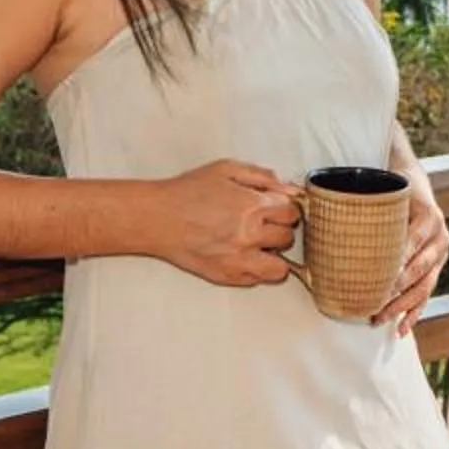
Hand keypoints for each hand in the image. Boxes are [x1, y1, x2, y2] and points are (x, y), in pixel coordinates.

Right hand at [156, 159, 304, 287]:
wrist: (157, 218)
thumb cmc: (188, 191)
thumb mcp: (226, 169)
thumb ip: (262, 177)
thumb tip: (289, 189)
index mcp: (252, 205)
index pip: (291, 212)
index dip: (284, 208)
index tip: (275, 208)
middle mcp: (250, 234)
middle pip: (287, 237)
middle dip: (278, 228)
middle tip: (262, 223)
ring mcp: (239, 259)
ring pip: (280, 267)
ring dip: (273, 254)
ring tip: (258, 244)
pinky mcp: (228, 275)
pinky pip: (258, 279)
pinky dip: (257, 268)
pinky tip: (243, 254)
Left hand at [374, 185, 448, 337]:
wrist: (415, 184)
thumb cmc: (394, 187)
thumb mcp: (387, 190)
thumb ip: (369, 204)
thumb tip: (329, 216)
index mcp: (430, 216)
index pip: (413, 243)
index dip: (397, 261)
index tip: (377, 278)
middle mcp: (440, 236)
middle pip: (418, 269)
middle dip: (395, 290)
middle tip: (372, 303)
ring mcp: (441, 254)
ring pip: (423, 287)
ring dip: (401, 307)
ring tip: (379, 319)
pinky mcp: (437, 267)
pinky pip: (427, 294)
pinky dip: (414, 313)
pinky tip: (402, 328)